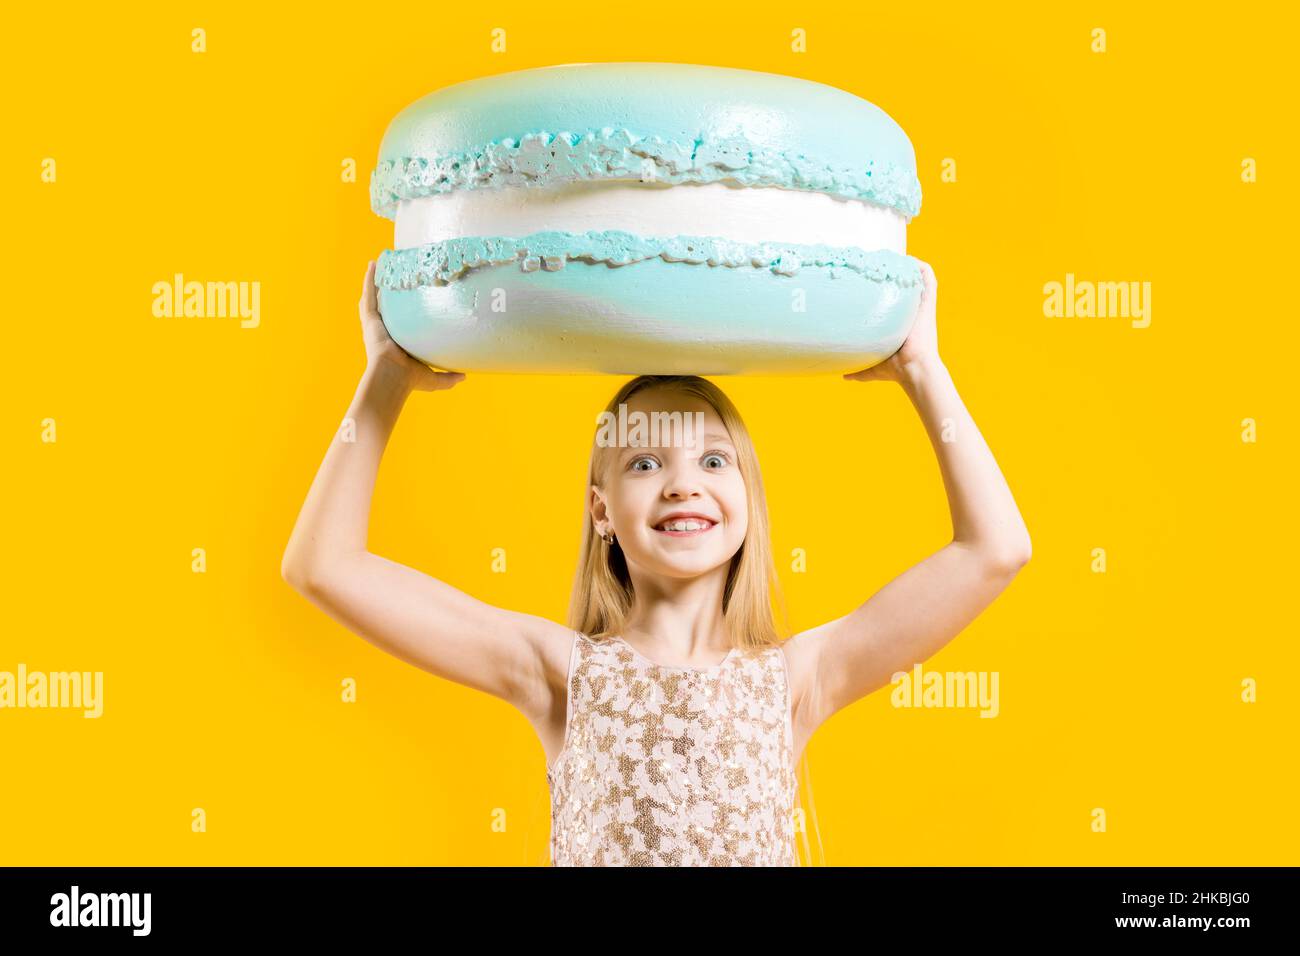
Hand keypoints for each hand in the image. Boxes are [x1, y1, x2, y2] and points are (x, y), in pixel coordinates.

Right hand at [359, 260, 465, 391]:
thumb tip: (464, 375)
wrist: (393, 377)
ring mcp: (375, 324)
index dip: (403, 308)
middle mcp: (385, 330)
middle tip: (393, 273)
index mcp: (397, 340)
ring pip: (374, 297)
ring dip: (375, 280)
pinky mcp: (369, 319)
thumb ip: (449, 378)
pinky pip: (368, 295)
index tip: (412, 295)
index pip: (400, 320)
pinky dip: (368, 279)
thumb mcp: (433, 379)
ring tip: (379, 263)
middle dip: (387, 290)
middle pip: (386, 305)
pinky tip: (372, 264)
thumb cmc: (410, 380)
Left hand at [844, 259, 940, 383]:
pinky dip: (921, 267)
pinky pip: (929, 279)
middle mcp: (911, 313)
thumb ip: (858, 369)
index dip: (884, 290)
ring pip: (917, 279)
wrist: (912, 368)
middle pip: (904, 287)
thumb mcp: (872, 366)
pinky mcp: (928, 303)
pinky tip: (909, 260)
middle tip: (876, 265)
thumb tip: (843, 375)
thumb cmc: (894, 370)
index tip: (869, 279)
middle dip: (893, 274)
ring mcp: (920, 307)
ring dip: (907, 267)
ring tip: (891, 258)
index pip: (894, 301)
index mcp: (900, 323)